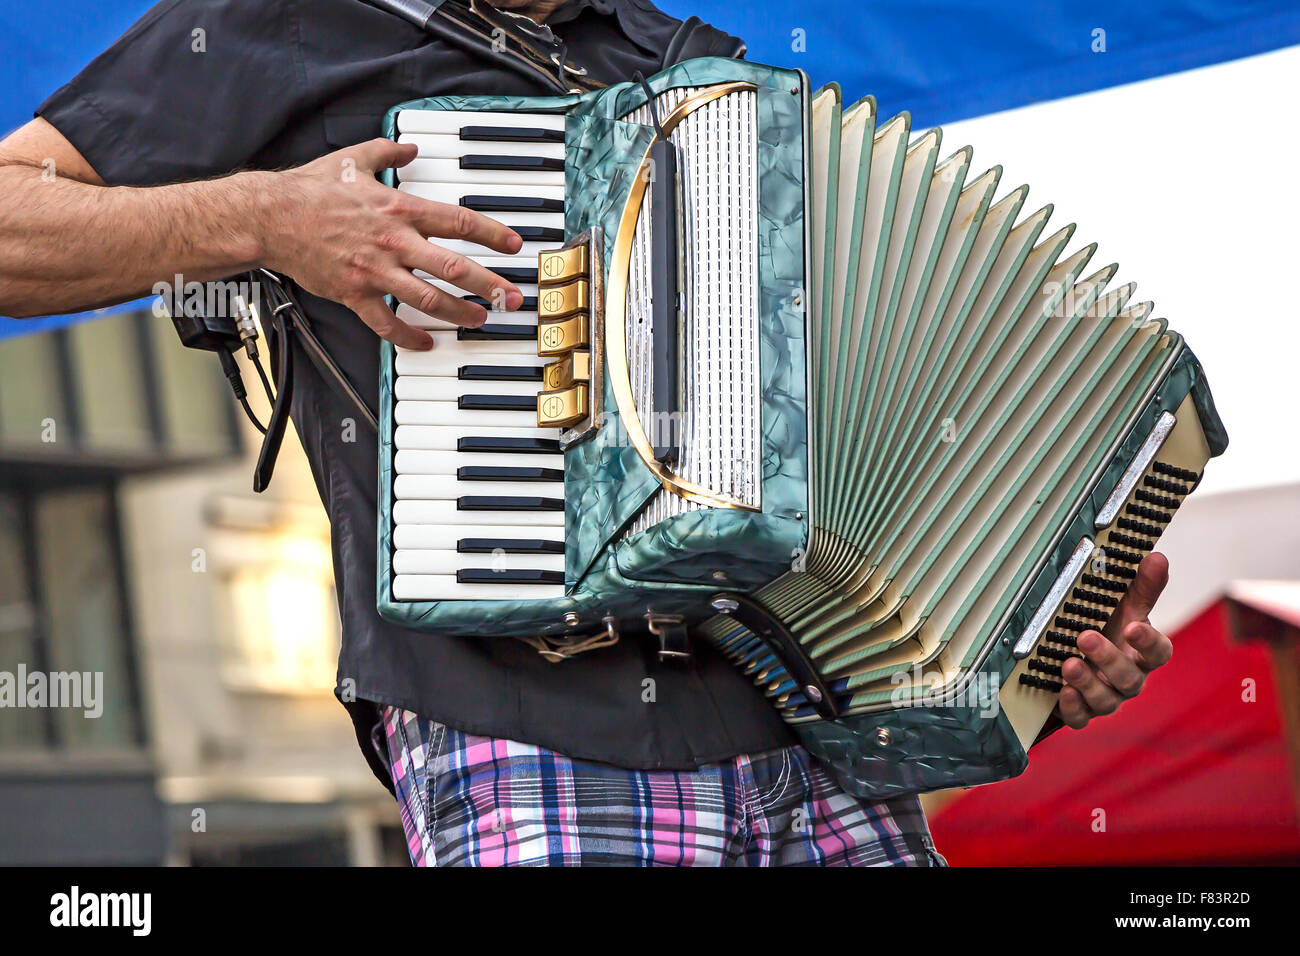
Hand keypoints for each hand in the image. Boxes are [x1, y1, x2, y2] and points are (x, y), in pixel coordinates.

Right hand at [261, 138, 523, 349]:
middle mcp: (393, 242)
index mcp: (398, 209)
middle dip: (487, 284)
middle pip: (452, 267)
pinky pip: (386, 323)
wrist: (270, 217)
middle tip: (510, 298)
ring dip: (458, 313)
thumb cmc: (309, 190)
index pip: (457, 221)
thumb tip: (410, 144)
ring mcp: (375, 271)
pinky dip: (408, 337)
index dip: (491, 233)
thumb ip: (388, 151)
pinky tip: (426, 343)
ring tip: (479, 320)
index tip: (514, 245)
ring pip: (427, 298)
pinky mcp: (354, 294)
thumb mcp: (353, 160)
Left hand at [1056, 551, 1173, 728]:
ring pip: (1106, 700)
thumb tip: (1157, 557)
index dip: (1149, 642)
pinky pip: (1081, 718)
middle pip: (1129, 678)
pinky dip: (1073, 708)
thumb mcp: (1123, 605)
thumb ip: (1142, 586)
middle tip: (1086, 637)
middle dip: (1108, 659)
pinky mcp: (1082, 710)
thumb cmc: (1107, 626)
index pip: (1158, 652)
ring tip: (1069, 664)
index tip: (1134, 627)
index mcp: (1142, 652)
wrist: (1075, 651)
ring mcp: (1106, 696)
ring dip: (1087, 683)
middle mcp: (1128, 678)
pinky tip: (1062, 692)